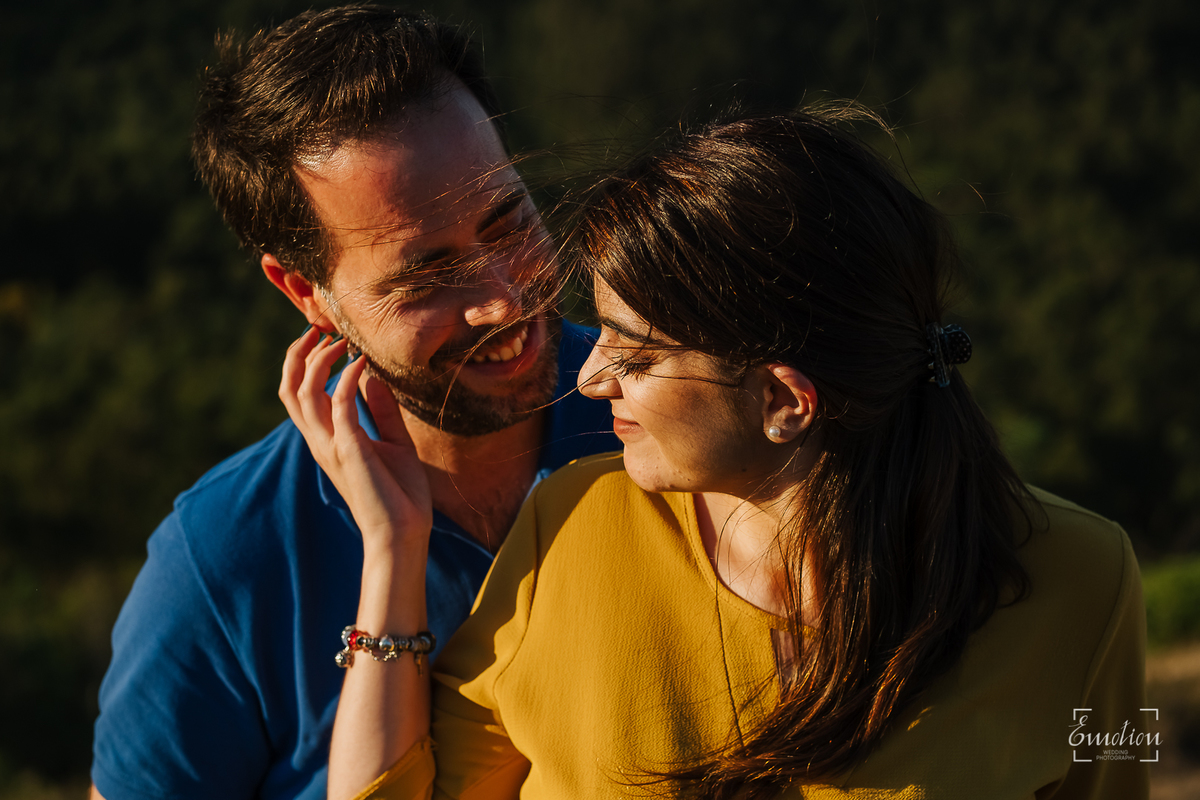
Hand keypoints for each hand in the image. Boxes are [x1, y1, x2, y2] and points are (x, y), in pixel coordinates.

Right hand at [279, 328, 432, 552]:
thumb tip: (372, 377)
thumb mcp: (393, 442)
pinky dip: (348, 378)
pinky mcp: (349, 450)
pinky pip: (339, 404)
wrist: (403, 532)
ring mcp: (331, 446)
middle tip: (319, 329)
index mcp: (327, 439)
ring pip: (302, 393)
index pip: (298, 394)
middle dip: (298, 354)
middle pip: (289, 389)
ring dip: (319, 360)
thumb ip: (381, 411)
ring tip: (340, 340)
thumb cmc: (399, 493)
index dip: (303, 362)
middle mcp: (321, 441)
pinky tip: (362, 363)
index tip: (324, 337)